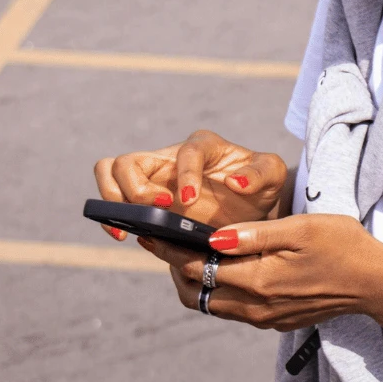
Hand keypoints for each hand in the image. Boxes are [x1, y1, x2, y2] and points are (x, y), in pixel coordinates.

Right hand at [94, 129, 287, 240]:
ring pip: (110, 171)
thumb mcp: (273, 176)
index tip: (190, 200)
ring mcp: (152, 177)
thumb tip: (235, 181)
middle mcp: (171, 157)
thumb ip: (262, 173)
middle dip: (136, 188)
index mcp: (205, 146)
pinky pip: (112, 198)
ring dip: (113, 198)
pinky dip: (109, 216)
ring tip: (130, 226)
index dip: (186, 174)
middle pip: (131, 159)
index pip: (188, 151)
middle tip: (160, 209)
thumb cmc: (259, 187)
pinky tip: (124, 235)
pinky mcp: (143, 199)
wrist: (248, 210)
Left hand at [140, 213, 382, 330]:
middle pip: (194, 292)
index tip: (146, 232)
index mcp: (259, 281)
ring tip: (185, 250)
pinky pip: (231, 308)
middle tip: (162, 240)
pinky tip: (220, 265)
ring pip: (210, 304)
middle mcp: (255, 307)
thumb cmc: (343, 246)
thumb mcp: (301, 229)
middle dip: (172, 266)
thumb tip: (211, 237)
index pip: (196, 266)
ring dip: (192, 280)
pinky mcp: (273, 321)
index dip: (167, 249)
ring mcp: (264, 318)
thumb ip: (254, 234)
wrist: (376, 284)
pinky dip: (216, 288)